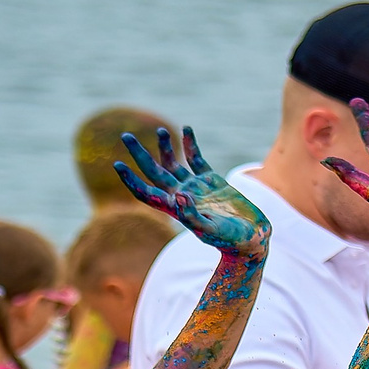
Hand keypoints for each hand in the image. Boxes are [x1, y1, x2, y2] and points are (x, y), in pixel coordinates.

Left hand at [116, 127, 271, 261]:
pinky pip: (197, 160)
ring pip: (174, 163)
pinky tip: (186, 129)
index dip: (130, 179)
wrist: (251, 238)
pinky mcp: (213, 180)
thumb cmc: (229, 239)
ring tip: (160, 130)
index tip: (118, 164)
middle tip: (125, 136)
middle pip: (153, 171)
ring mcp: (196, 186)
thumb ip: (192, 215)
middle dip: (139, 154)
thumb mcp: (209, 230)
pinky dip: (191, 145)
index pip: (145, 192)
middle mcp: (181, 195)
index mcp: (175, 208)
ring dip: (165, 146)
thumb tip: (179, 194)